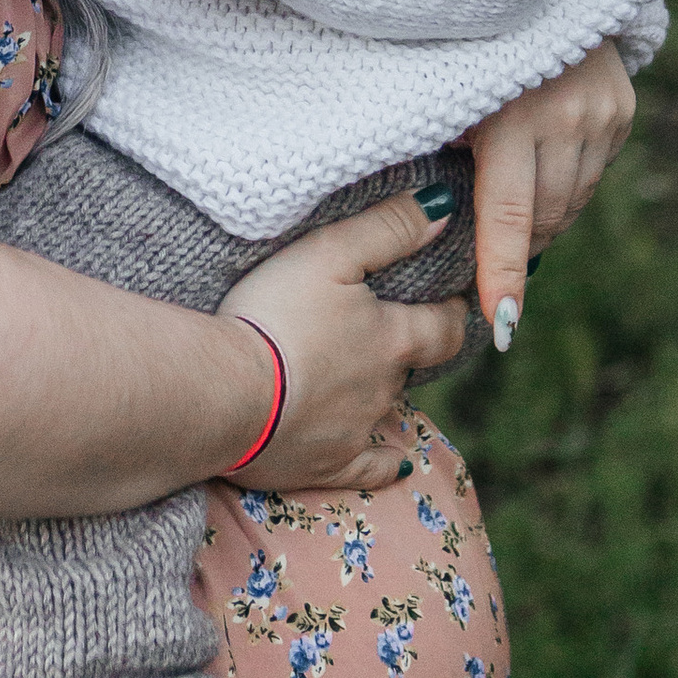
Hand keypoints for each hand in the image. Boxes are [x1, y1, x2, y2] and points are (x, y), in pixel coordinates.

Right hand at [216, 195, 466, 495]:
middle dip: (407, 350)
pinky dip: (385, 464)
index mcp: (391, 339)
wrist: (225, 394)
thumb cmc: (275, 314)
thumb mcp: (329, 253)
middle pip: (410, 368)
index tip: (453, 301)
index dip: (452, 312)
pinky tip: (396, 464)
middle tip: (394, 332)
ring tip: (363, 376)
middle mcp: (384, 388)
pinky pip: (369, 469)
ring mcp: (357, 432)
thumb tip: (443, 209)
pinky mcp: (327, 466)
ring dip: (379, 393)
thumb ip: (388, 229)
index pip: (444, 327)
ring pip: (385, 410)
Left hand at [471, 39, 635, 346]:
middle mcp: (566, 118)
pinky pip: (593, 172)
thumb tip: (434, 220)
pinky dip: (566, 183)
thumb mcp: (442, 89)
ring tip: (513, 210)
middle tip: (489, 262)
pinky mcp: (622, 110)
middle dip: (517, 247)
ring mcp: (602, 115)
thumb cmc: (466, 39)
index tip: (501, 324)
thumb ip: (442, 148)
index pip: (508, 218)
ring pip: (572, 201)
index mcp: (510, 117)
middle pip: (543, 217)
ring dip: (543, 217)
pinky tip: (543, 166)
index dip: (504, 274)